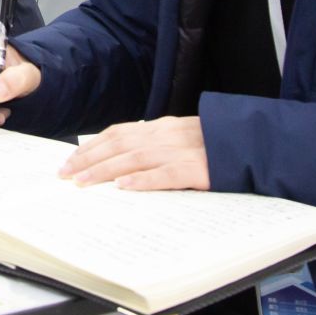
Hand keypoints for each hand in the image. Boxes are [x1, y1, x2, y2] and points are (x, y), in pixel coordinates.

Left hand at [58, 116, 209, 190]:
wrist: (250, 142)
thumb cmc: (214, 144)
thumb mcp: (180, 137)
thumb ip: (153, 143)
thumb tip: (122, 161)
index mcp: (160, 127)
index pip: (117, 133)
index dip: (91, 146)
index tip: (69, 160)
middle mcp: (165, 134)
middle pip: (118, 144)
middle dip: (88, 160)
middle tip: (65, 174)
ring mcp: (180, 150)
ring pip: (134, 158)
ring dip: (105, 170)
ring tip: (83, 182)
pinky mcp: (196, 168)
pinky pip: (166, 174)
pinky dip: (143, 180)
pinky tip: (125, 187)